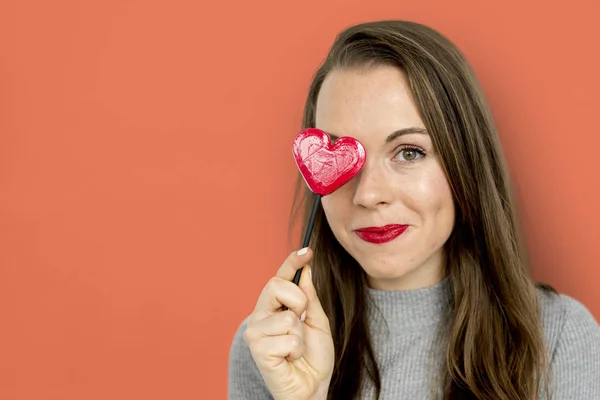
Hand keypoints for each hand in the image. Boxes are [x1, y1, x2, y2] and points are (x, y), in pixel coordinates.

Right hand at [244, 248, 333, 399]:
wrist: (313, 388)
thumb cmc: (313, 357)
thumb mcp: (317, 321)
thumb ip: (309, 298)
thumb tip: (305, 271)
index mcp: (274, 307)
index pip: (279, 278)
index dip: (291, 262)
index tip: (307, 250)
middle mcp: (260, 316)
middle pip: (276, 286)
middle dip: (299, 302)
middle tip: (302, 322)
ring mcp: (256, 333)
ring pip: (288, 318)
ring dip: (301, 335)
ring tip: (296, 349)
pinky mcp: (258, 351)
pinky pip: (288, 339)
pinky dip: (296, 350)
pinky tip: (290, 359)